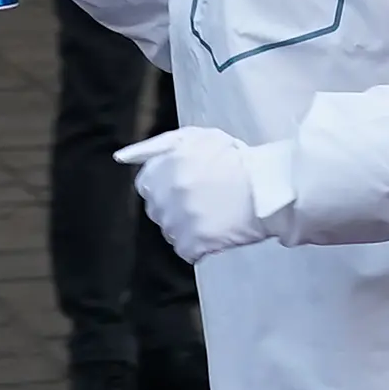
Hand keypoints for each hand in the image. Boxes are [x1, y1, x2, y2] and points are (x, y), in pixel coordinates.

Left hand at [115, 128, 277, 260]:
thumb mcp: (195, 138)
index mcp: (163, 167)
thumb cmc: (234, 158)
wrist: (267, 186)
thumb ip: (155, 147)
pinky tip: (217, 231)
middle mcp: (166, 194)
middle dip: (174, 206)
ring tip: (213, 214)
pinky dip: (199, 246)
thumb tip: (121, 158)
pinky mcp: (194, 243)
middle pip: (156, 209)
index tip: (186, 185)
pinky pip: (186, 251)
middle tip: (204, 199)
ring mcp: (179, 221)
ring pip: (170, 231)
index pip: (146, 184)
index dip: (166, 184)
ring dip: (187, 226)